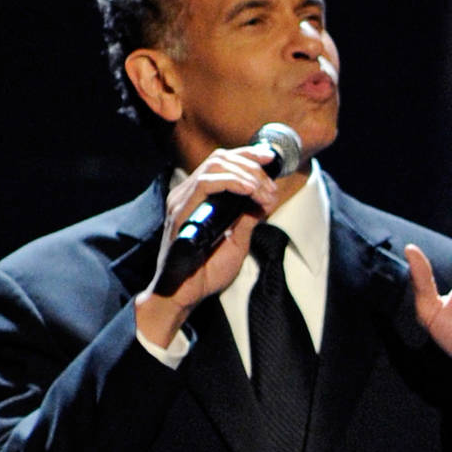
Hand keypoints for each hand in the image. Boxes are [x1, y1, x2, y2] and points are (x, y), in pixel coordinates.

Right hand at [136, 144, 279, 346]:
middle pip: (221, 158)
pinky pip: (205, 184)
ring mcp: (181, 200)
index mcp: (200, 198)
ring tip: (262, 190)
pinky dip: (231, 182)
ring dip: (245, 174)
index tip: (271, 159)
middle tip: (270, 185)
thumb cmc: (207, 272)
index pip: (223, 163)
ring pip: (214, 166)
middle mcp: (188, 194)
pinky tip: (249, 189)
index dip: (248, 156)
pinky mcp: (179, 211)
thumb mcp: (238, 241)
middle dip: (252, 165)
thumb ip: (250, 218)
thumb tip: (268, 197)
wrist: (186, 295)